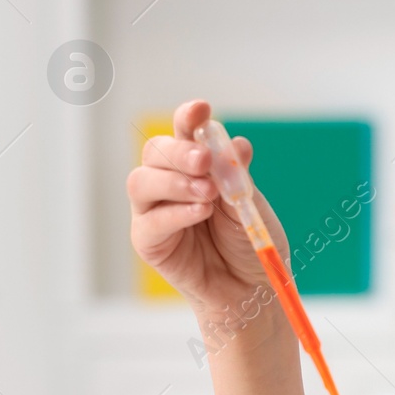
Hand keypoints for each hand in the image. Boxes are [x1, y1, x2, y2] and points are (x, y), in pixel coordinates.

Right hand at [127, 100, 289, 315]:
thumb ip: (237, 175)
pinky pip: (151, 220)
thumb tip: (236, 145)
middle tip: (206, 161)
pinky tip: (200, 212)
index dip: (188, 118)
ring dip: (175, 182)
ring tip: (207, 193)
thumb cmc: (250, 241)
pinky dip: (177, 213)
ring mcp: (154, 210)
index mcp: (197, 165)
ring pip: (142, 182)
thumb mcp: (250, 202)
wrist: (252, 286)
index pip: (184, 133)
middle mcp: (170, 182)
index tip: (201, 109)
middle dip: (179, 152)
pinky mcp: (148, 240)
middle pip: (155, 152)